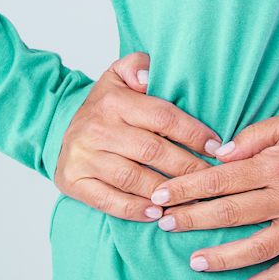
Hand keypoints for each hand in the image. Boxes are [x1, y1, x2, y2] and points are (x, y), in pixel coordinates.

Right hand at [53, 52, 226, 214]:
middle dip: (188, 166)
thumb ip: (137, 67)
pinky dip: (135, 210)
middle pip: (152, 151)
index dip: (192, 132)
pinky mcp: (73, 181)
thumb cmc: (105, 106)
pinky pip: (108, 200)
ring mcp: (83, 156)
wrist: (62, 129)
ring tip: (193, 199)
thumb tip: (148, 79)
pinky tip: (157, 213)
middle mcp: (96, 128)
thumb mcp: (118, 76)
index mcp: (113, 101)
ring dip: (166, 192)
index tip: (216, 146)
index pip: (162, 116)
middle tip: (212, 178)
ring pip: (133, 178)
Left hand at [140, 108, 278, 279]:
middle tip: (165, 227)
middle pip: (229, 213)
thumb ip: (255, 136)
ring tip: (195, 262)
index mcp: (275, 164)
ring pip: (257, 247)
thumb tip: (220, 154)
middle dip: (193, 220)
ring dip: (223, 257)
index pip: (220, 179)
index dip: (187, 189)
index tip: (161, 197)